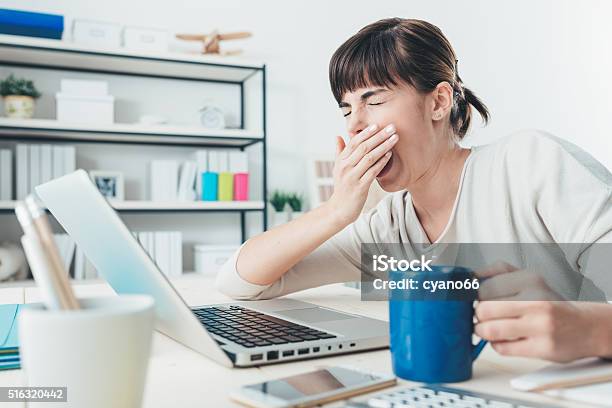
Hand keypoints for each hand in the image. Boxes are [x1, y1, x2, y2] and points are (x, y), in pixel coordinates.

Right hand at [326, 124, 397, 225]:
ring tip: (395, 138)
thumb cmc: (342, 187)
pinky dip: (382, 162)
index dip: (366, 133)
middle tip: (391, 127)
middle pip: (363, 147)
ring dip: (384, 146)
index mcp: (340, 161)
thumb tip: (338, 136)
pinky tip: (390, 155)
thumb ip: (339, 151)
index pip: (353, 142)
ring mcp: (352, 177)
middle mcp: (345, 167)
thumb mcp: (338, 168)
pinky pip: (373, 171)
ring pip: (370, 158)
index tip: (377, 125)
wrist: (340, 209)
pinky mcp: (360, 187)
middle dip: (379, 136)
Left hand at [474, 261, 607, 361]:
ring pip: (491, 330)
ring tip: (487, 329)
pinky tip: (505, 339)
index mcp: (530, 279)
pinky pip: (503, 348)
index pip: (483, 288)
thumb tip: (470, 276)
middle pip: (484, 310)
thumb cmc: (549, 302)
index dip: (473, 297)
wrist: (584, 326)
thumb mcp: (528, 278)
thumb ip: (498, 272)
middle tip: (482, 317)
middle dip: (477, 316)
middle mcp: (537, 300)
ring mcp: (541, 325)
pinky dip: (497, 345)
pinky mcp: (543, 348)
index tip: (476, 301)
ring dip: (482, 331)